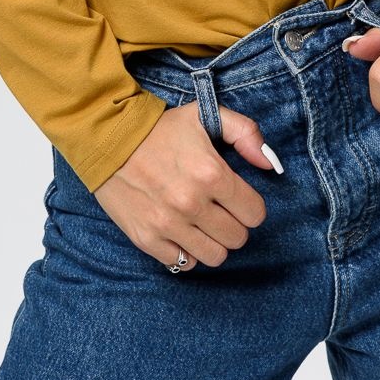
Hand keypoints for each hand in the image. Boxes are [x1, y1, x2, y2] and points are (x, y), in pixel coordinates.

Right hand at [92, 101, 279, 270]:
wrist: (109, 138)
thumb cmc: (162, 128)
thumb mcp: (206, 115)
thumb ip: (245, 133)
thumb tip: (270, 165)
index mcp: (211, 173)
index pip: (255, 213)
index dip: (249, 205)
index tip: (236, 197)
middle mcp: (192, 203)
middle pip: (237, 238)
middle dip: (233, 224)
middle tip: (219, 209)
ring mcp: (168, 225)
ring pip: (215, 257)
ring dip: (213, 241)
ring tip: (203, 223)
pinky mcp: (147, 239)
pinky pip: (184, 264)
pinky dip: (187, 252)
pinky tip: (181, 231)